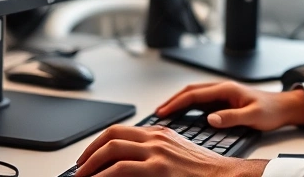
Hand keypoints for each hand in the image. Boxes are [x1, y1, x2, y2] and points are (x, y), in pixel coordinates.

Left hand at [75, 125, 267, 176]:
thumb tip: (128, 161)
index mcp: (158, 133)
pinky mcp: (157, 168)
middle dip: (89, 152)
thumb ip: (153, 152)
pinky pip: (121, 168)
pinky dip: (103, 175)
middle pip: (111, 136)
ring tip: (82, 176)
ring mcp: (156, 152)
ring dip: (91, 164)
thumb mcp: (175, 153)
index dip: (98, 142)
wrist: (222, 176)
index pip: (119, 130)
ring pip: (112, 149)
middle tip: (80, 167)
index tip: (89, 155)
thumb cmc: (201, 170)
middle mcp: (155, 138)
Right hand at [156, 81, 303, 130]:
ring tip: (165, 113)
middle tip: (158, 113)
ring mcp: (222, 94)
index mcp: (226, 89)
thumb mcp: (253, 116)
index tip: (163, 112)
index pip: (194, 94)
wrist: (284, 107)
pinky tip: (182, 115)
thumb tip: (210, 119)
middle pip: (190, 91)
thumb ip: (231, 118)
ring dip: (179, 102)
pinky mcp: (224, 101)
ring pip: (194, 95)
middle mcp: (222, 88)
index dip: (176, 102)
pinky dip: (188, 107)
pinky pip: (201, 102)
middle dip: (172, 100)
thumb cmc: (271, 110)